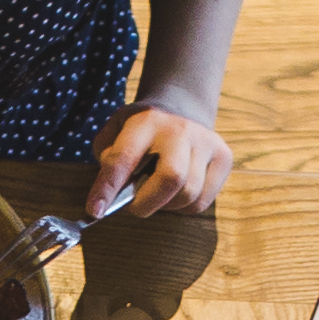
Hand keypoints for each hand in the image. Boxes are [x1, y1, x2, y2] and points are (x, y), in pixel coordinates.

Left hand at [89, 102, 233, 220]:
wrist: (180, 109)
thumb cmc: (142, 130)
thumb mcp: (116, 131)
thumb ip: (107, 158)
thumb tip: (109, 194)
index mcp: (146, 121)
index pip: (124, 158)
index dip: (107, 188)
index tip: (94, 210)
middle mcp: (180, 130)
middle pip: (171, 179)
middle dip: (147, 203)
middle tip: (134, 206)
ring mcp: (206, 143)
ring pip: (188, 195)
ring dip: (166, 206)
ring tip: (156, 193)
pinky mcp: (223, 158)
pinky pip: (202, 202)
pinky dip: (183, 207)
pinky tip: (175, 192)